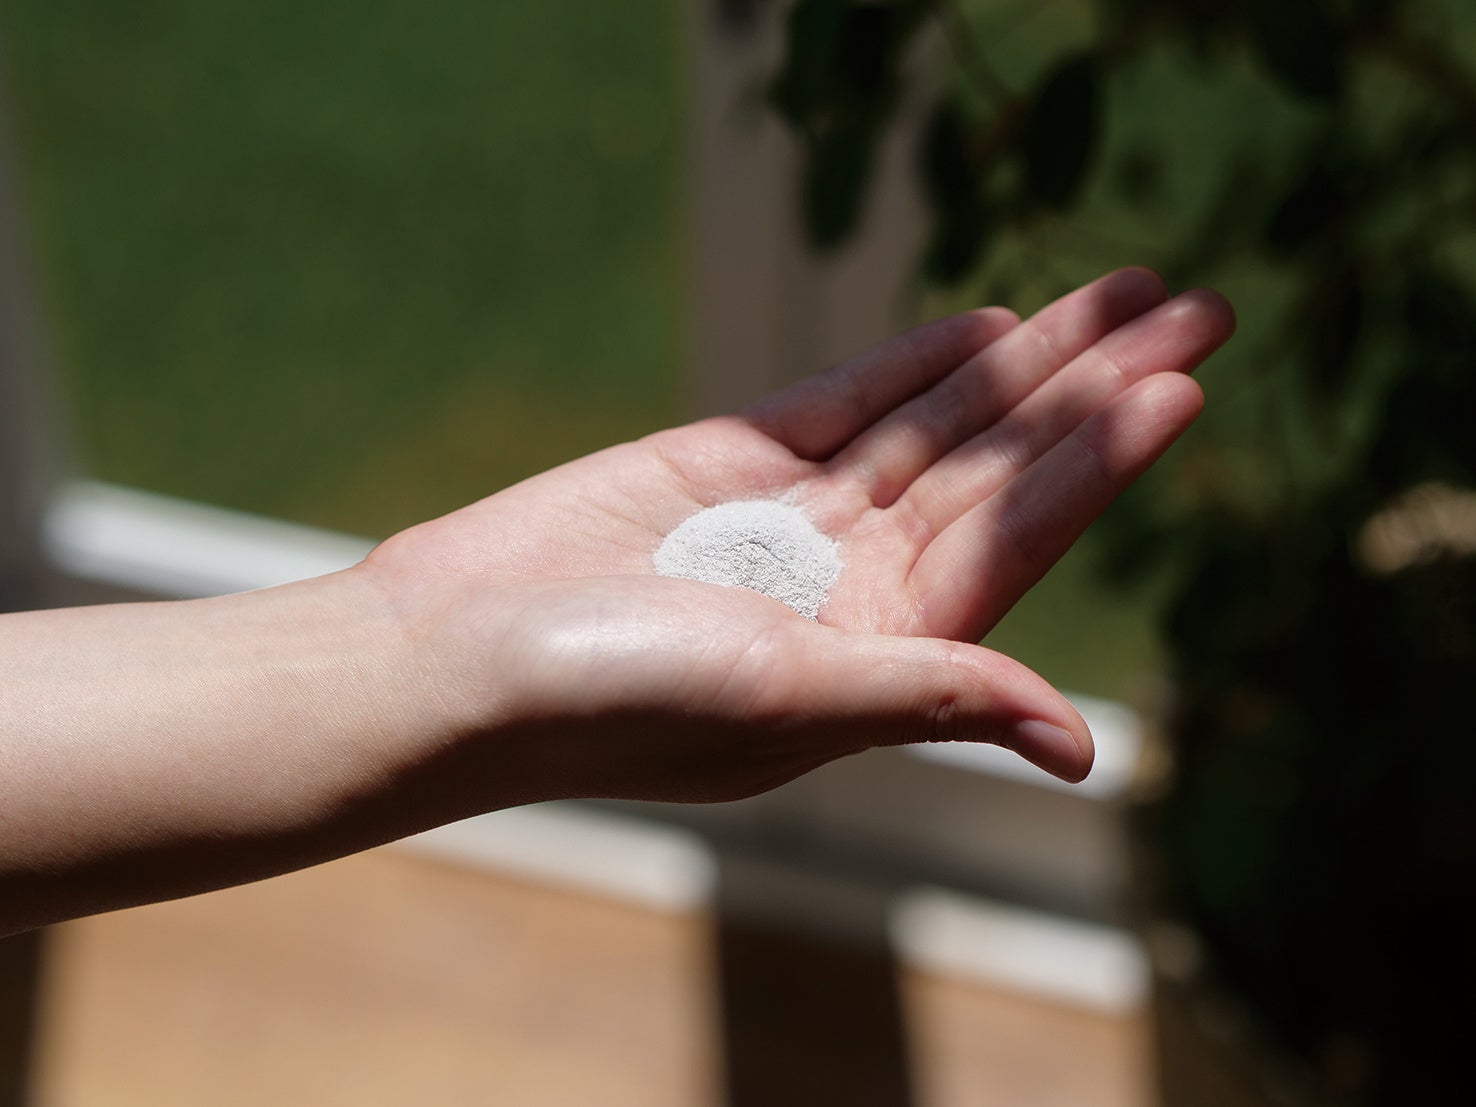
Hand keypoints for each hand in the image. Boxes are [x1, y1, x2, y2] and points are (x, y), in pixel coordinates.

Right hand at [360, 268, 1234, 803]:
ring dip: (1026, 361)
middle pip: (1002, 468)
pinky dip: (914, 364)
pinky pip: (844, 404)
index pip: (1018, 541)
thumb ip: (929, 694)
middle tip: (1198, 305)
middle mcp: (853, 585)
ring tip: (1122, 291)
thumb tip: (1081, 747)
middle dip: (1094, 388)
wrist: (456, 656)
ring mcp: (794, 521)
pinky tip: (986, 329)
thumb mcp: (784, 699)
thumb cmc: (606, 698)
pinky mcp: (729, 466)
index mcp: (879, 653)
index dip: (1100, 464)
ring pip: (938, 425)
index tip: (1178, 387)